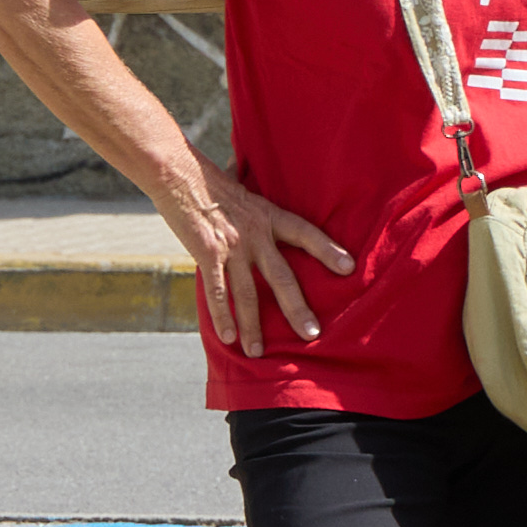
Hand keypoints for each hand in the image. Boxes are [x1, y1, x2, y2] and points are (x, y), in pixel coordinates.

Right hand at [163, 167, 353, 355]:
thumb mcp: (244, 191)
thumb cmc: (210, 181)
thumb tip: (269, 206)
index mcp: (269, 215)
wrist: (177, 174)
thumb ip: (258, 207)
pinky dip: (222, 317)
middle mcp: (255, 233)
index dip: (327, 250)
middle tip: (312, 334)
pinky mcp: (207, 254)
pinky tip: (227, 338)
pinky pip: (217, 292)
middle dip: (297, 308)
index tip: (349, 269)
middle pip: (282, 277)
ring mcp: (232, 246)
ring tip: (257, 352)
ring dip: (253, 326)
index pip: (305, 233)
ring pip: (248, 293)